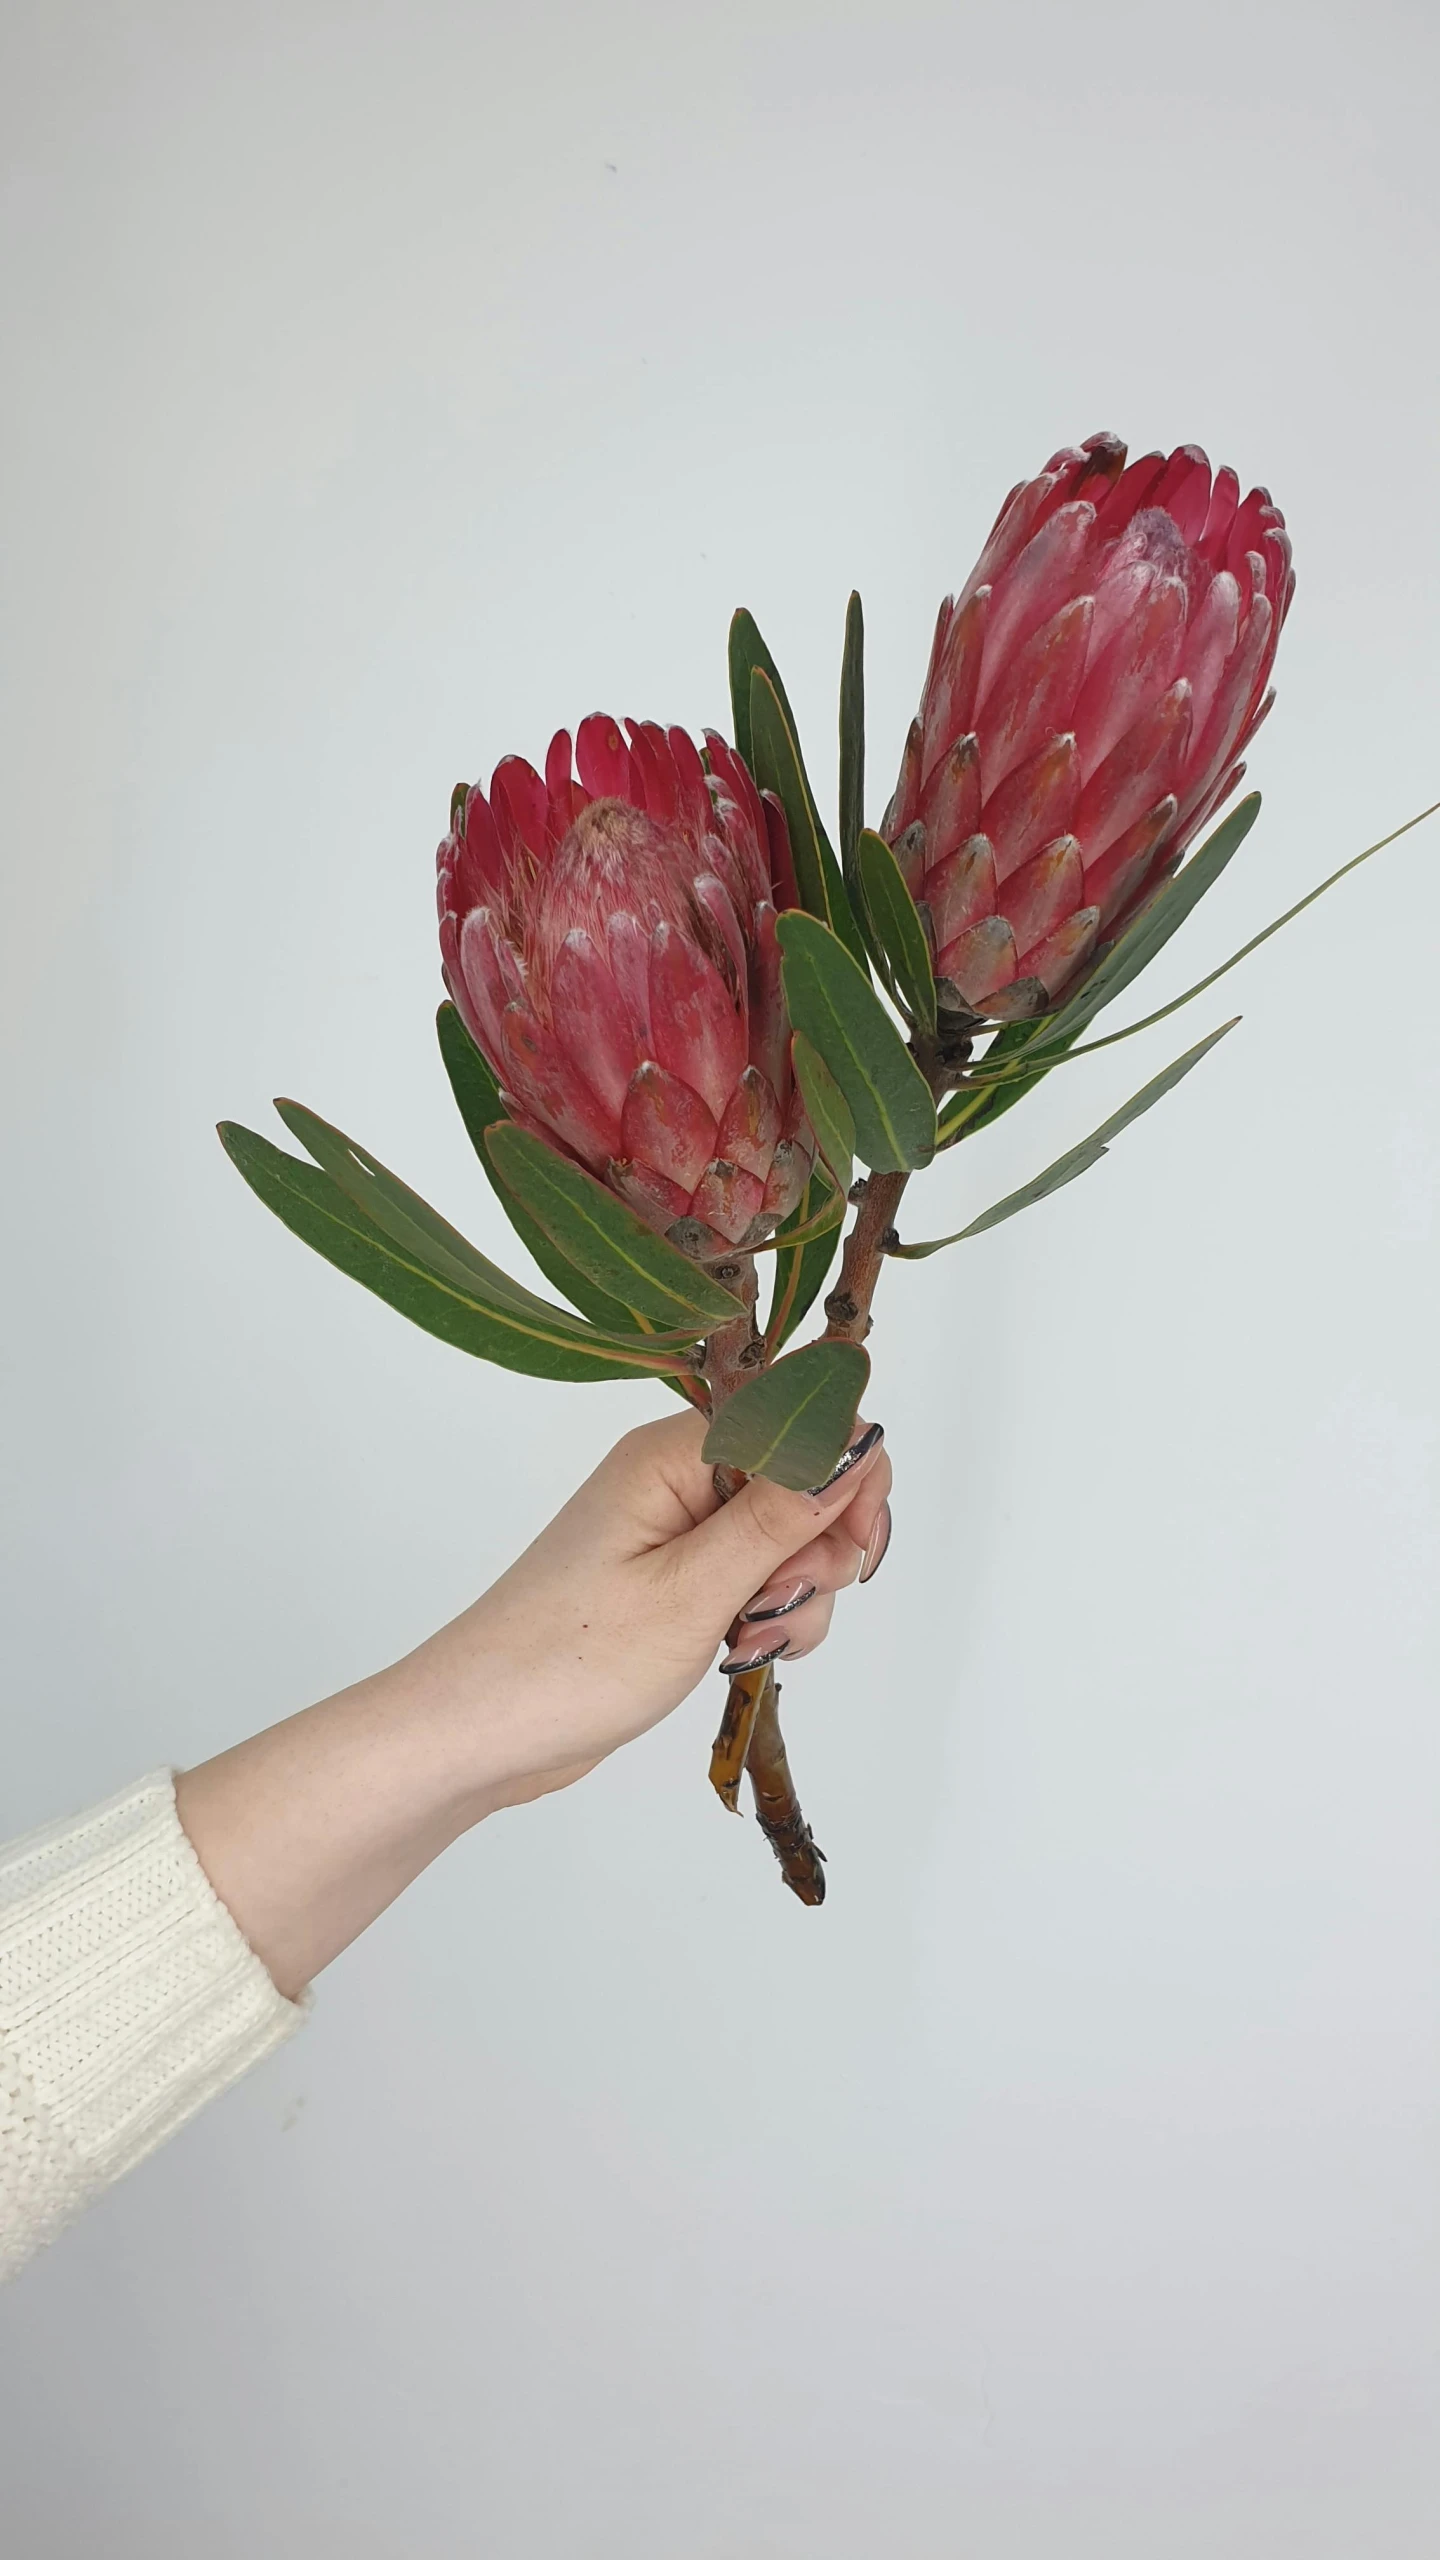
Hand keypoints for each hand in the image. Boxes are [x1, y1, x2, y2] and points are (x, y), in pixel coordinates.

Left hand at [176, 1413, 890, 1995]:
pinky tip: (736, 1655)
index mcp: (672, 1454)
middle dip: (818, 1551)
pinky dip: (767, 1619)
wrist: (481, 1733)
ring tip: (743, 1644)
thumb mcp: (694, 1591)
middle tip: (770, 1608)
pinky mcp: (677, 1580)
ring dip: (794, 1597)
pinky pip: (756, 1580)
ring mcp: (677, 1531)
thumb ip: (782, 1515)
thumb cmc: (570, 1661)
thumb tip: (861, 1441)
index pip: (799, 1418)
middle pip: (804, 1482)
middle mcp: (677, 1478)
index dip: (844, 1474)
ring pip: (789, 1542)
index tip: (849, 1547)